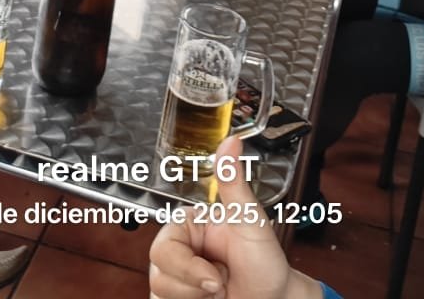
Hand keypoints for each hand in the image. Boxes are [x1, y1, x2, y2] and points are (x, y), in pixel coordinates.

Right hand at [149, 137, 320, 298]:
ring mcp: (175, 278)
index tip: (214, 278)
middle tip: (221, 285)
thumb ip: (233, 182)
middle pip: (158, 272)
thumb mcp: (251, 220)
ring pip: (160, 291)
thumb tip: (231, 141)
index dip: (186, 267)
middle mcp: (179, 251)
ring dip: (194, 298)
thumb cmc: (265, 263)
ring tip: (219, 291)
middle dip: (192, 285)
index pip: (165, 246)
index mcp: (189, 228)